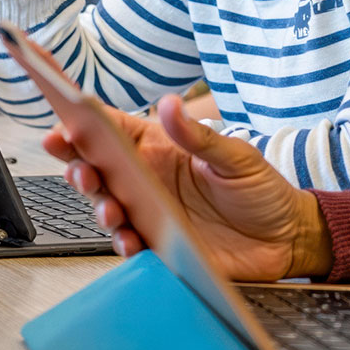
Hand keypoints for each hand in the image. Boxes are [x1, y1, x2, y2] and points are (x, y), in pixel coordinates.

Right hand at [45, 94, 330, 280]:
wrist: (287, 238)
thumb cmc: (260, 189)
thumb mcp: (235, 157)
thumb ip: (198, 135)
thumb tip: (170, 103)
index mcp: (157, 149)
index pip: (109, 131)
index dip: (80, 126)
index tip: (62, 128)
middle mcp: (146, 180)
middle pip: (98, 170)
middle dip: (79, 169)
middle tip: (81, 172)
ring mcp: (150, 214)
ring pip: (107, 208)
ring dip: (101, 208)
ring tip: (110, 209)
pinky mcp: (160, 246)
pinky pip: (131, 245)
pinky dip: (125, 244)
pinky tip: (130, 240)